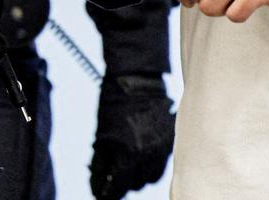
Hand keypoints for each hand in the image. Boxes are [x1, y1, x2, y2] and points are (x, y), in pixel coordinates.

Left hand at [89, 73, 174, 199]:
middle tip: (114, 176)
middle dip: (124, 182)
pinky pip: (162, 161)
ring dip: (140, 174)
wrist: (136, 79)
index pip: (119, 187)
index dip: (108, 192)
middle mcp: (149, 155)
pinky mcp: (170, 140)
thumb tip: (98, 185)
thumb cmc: (113, 104)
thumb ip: (101, 163)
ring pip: (152, 175)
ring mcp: (163, 148)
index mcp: (130, 155)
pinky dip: (151, 162)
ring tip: (129, 165)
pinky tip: (142, 152)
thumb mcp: (101, 136)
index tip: (102, 193)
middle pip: (138, 184)